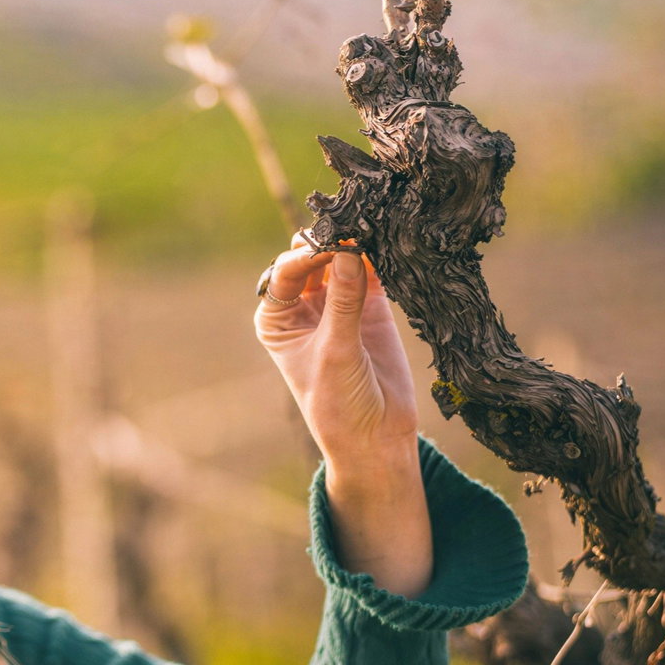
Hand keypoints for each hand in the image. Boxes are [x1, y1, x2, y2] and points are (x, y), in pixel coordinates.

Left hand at [253, 239, 419, 466]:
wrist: (374, 435)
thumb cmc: (338, 401)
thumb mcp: (336, 350)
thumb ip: (344, 301)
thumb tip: (349, 249)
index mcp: (277, 319)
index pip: (285, 273)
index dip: (306, 254)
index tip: (332, 246)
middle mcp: (303, 306)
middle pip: (310, 258)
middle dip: (328, 242)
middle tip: (351, 231)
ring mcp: (337, 303)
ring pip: (341, 258)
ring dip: (354, 243)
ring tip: (371, 229)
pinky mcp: (371, 305)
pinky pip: (372, 269)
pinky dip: (378, 255)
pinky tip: (388, 242)